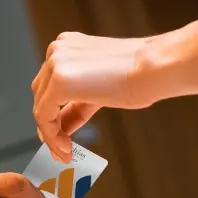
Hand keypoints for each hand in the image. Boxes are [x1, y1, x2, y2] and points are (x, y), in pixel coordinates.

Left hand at [31, 32, 156, 161]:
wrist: (156, 68)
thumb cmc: (140, 74)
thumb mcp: (100, 88)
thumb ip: (78, 103)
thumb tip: (62, 126)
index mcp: (66, 45)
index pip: (49, 84)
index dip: (52, 113)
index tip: (58, 136)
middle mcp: (56, 50)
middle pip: (41, 94)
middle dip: (49, 123)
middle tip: (60, 147)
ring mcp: (55, 63)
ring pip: (41, 106)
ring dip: (50, 133)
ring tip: (64, 152)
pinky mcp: (59, 82)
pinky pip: (44, 115)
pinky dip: (51, 135)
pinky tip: (65, 148)